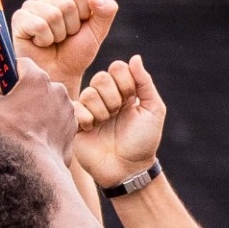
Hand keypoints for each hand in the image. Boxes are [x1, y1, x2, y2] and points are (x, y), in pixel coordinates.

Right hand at [0, 57, 75, 162]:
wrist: (36, 164)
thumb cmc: (12, 133)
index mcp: (36, 78)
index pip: (22, 63)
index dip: (10, 71)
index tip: (3, 82)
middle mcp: (56, 88)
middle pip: (36, 82)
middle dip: (24, 91)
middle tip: (10, 108)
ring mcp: (67, 107)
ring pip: (49, 101)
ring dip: (38, 107)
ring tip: (24, 126)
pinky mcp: (73, 125)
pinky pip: (58, 117)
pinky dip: (49, 123)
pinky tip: (36, 136)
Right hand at [10, 0, 117, 90]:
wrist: (58, 75)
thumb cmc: (76, 54)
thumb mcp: (97, 32)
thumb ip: (106, 11)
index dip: (85, 14)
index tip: (79, 28)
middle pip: (67, 3)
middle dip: (71, 27)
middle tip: (65, 38)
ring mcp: (31, 6)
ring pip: (53, 14)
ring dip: (57, 35)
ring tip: (53, 41)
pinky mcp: (19, 19)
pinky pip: (38, 24)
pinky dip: (44, 40)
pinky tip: (40, 43)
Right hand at [74, 56, 165, 188]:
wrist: (128, 169)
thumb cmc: (143, 142)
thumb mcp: (153, 110)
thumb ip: (145, 82)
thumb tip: (135, 57)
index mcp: (123, 92)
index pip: (117, 68)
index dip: (125, 81)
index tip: (132, 100)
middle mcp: (105, 98)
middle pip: (101, 77)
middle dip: (113, 96)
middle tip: (118, 114)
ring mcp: (89, 110)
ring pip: (89, 93)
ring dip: (102, 110)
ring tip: (105, 125)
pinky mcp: (75, 123)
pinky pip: (75, 107)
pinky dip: (86, 118)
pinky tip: (91, 129)